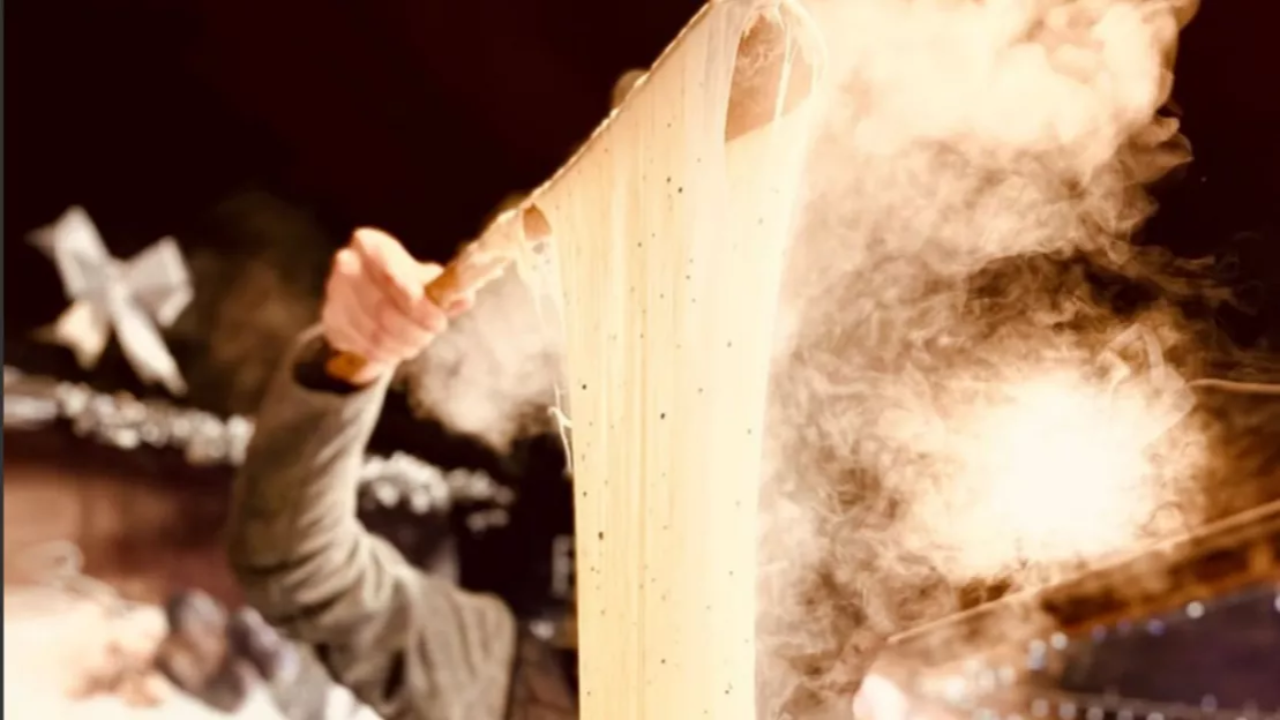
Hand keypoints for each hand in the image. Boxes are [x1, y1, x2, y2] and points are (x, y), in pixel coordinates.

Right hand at [321, 229, 472, 377]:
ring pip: (374, 332)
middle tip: (433, 333)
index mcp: (370, 244)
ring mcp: (334, 294)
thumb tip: (464, 298)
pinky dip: (386, 355)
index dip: (415, 300)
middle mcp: (346, 265)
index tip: (438, 320)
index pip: (390, 273)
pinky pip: (363, 346)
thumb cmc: (404, 283)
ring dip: (403, 344)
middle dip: (415, 329)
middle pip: (382, 308)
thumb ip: (446, 289)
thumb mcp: (426, 279)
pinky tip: (397, 349)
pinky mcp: (331, 321)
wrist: (367, 296)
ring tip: (417, 342)